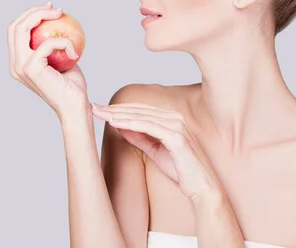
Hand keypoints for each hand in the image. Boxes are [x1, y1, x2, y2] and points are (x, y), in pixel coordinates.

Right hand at [7, 2, 88, 119]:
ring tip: (61, 15)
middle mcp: (15, 64)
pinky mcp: (31, 68)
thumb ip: (56, 45)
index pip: (15, 31)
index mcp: (18, 62)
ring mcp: (20, 66)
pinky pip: (48, 43)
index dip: (29, 15)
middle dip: (33, 11)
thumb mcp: (63, 60)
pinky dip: (64, 42)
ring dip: (43, 16)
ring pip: (22, 29)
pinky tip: (75, 53)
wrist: (75, 107)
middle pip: (14, 26)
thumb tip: (60, 22)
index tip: (50, 9)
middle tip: (55, 8)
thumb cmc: (73, 86)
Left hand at [91, 102, 220, 201]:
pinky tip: (115, 123)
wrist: (200, 187)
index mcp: (171, 118)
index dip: (119, 109)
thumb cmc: (181, 170)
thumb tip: (122, 126)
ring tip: (100, 114)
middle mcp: (175, 118)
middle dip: (115, 109)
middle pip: (138, 110)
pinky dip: (131, 123)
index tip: (100, 110)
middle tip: (94, 108)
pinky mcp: (177, 137)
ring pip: (141, 116)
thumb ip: (140, 137)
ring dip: (119, 114)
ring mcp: (177, 125)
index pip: (140, 110)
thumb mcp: (155, 151)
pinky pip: (149, 127)